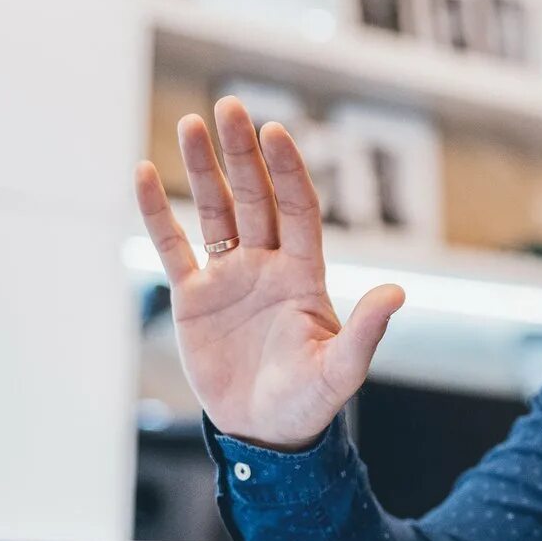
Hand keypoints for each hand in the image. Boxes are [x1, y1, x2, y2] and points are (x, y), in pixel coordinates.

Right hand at [133, 97, 403, 451]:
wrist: (264, 433)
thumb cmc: (309, 403)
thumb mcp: (340, 371)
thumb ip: (366, 332)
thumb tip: (398, 293)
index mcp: (304, 275)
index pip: (297, 209)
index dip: (287, 171)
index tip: (274, 133)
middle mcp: (267, 265)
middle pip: (255, 197)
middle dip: (242, 154)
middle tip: (230, 107)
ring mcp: (229, 278)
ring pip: (215, 211)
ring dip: (203, 169)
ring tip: (191, 122)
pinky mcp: (194, 297)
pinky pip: (172, 246)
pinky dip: (157, 214)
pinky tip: (144, 174)